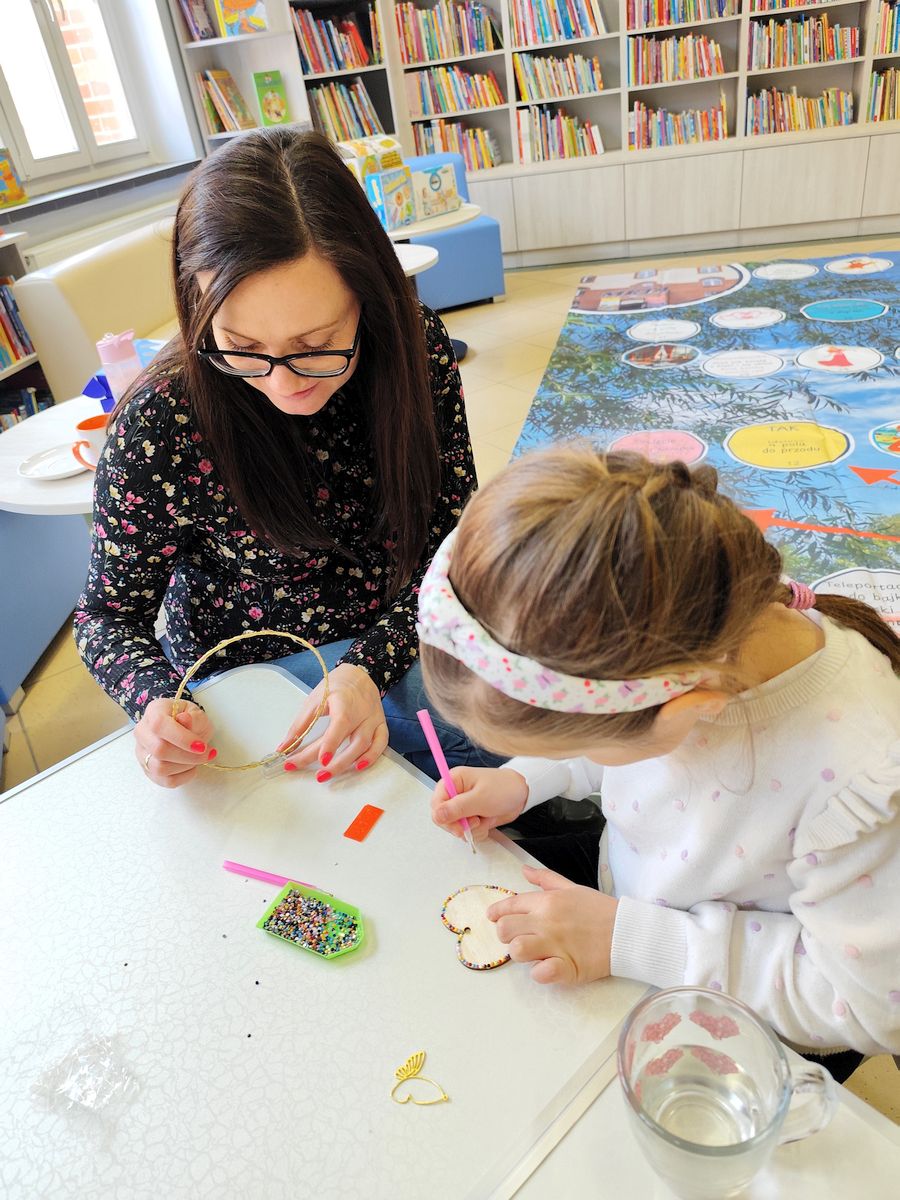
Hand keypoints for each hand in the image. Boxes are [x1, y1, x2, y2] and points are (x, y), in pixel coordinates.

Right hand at [134, 698, 217, 788]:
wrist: (186, 730)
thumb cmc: (191, 720)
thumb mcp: (198, 714)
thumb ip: (194, 718)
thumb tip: (185, 720)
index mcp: (153, 712)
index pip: (159, 725)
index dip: (181, 738)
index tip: (201, 746)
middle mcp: (142, 732)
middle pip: (158, 750)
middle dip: (188, 756)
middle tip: (207, 754)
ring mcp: (142, 752)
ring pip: (159, 768)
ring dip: (186, 766)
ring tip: (199, 759)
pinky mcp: (148, 769)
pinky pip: (164, 781)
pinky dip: (183, 777)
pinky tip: (191, 767)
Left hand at [279, 663, 386, 778]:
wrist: (360, 674)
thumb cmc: (335, 687)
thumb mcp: (313, 700)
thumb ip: (299, 726)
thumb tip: (284, 748)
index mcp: (344, 702)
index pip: (340, 724)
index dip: (331, 743)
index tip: (321, 760)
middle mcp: (362, 712)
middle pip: (352, 741)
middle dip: (334, 762)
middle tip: (317, 776)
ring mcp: (373, 719)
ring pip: (366, 745)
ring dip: (349, 763)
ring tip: (329, 774)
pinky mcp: (380, 725)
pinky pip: (381, 743)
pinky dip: (372, 757)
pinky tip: (359, 767)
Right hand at [431, 767, 527, 842]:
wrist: (522, 794)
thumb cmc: (503, 789)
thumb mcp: (480, 799)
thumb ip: (457, 808)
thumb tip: (437, 815)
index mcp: (453, 781)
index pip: (436, 803)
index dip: (444, 817)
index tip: (459, 825)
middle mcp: (455, 793)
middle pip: (443, 818)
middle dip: (459, 825)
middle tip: (475, 822)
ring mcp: (463, 806)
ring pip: (455, 827)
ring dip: (471, 828)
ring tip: (484, 819)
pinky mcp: (471, 816)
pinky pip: (467, 830)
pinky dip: (477, 831)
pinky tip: (487, 822)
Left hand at [487, 865, 617, 984]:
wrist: (628, 932)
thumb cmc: (599, 909)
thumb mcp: (572, 887)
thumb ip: (545, 879)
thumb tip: (523, 870)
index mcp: (547, 901)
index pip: (510, 905)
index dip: (496, 912)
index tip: (492, 918)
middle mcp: (547, 922)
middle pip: (504, 929)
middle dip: (506, 934)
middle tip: (520, 936)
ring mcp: (555, 945)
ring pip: (516, 950)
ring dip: (521, 954)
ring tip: (534, 953)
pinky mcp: (567, 968)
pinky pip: (539, 974)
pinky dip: (540, 973)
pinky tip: (548, 968)